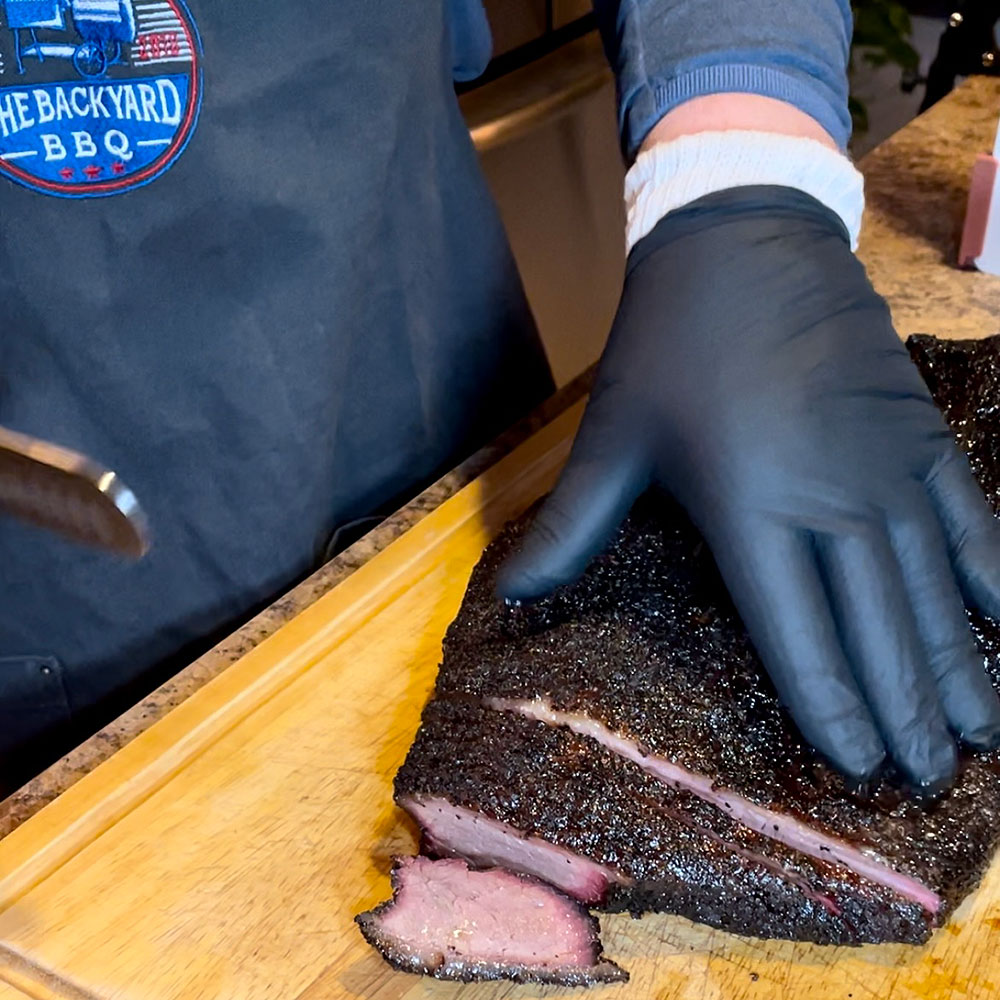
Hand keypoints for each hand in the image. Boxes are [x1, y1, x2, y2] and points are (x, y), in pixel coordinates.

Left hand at [497, 185, 999, 793]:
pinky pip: (972, 517)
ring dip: (959, 667)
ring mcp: (889, 465)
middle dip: (904, 711)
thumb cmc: (669, 343)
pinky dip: (996, 574)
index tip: (858, 768)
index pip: (798, 635)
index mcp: (753, 508)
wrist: (742, 236)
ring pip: (935, 588)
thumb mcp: (612, 435)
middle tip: (928, 782)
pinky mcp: (921, 431)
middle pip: (878, 628)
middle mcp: (833, 499)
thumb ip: (570, 524)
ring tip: (980, 738)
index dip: (831, 708)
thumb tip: (510, 592)